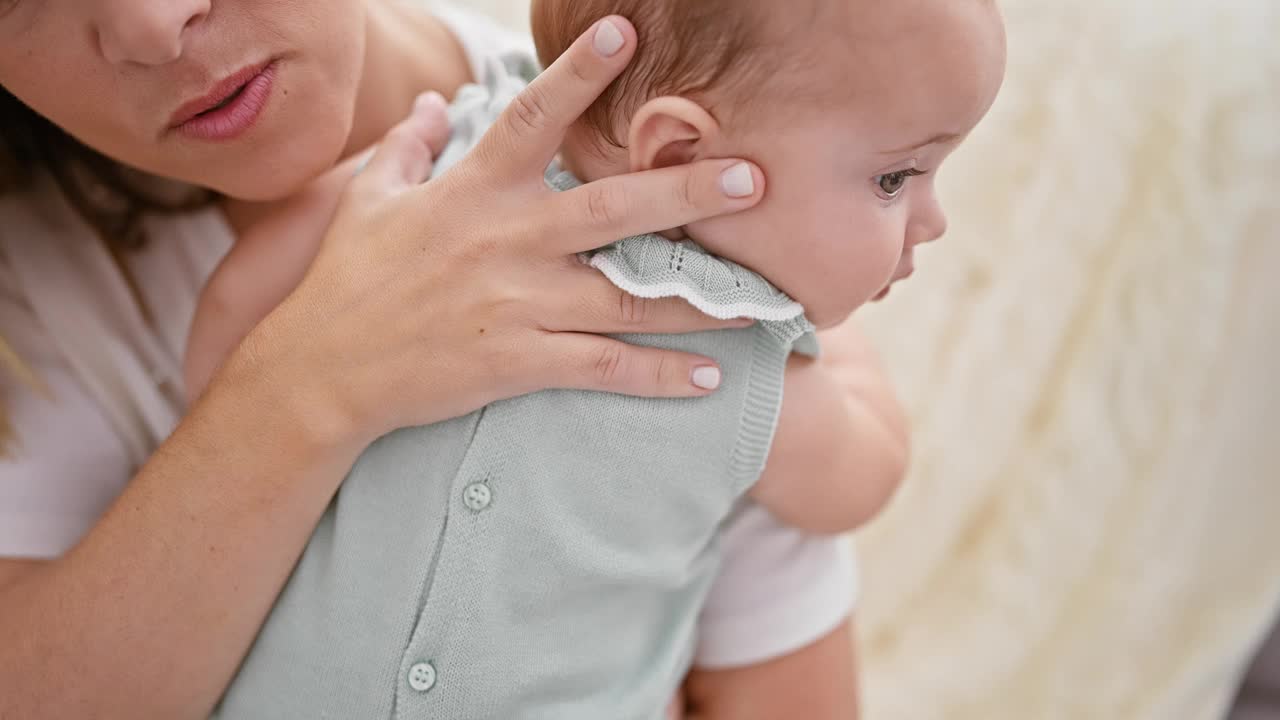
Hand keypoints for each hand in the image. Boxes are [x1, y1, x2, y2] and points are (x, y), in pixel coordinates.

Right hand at [230, 16, 767, 450]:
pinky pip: (603, 367)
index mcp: (473, 191)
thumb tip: (437, 102)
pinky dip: (658, 375)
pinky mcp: (519, 361)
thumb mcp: (371, 200)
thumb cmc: (348, 280)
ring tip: (763, 296)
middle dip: (686, 191)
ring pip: (627, 297)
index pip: (530, 116)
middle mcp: (506, 240)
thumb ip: (412, 146)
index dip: (577, 72)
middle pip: (611, 208)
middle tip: (754, 177)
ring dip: (700, 297)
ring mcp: (517, 304)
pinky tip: (708, 377)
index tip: (625, 31)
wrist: (321, 371)